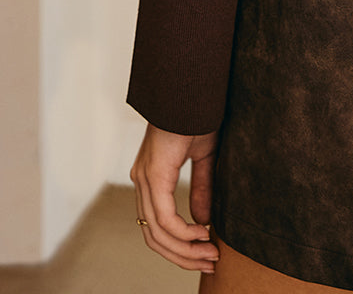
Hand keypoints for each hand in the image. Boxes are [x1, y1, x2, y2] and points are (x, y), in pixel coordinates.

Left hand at [130, 122, 221, 272]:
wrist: (191, 89)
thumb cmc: (198, 114)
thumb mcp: (204, 156)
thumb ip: (201, 188)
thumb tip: (202, 221)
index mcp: (150, 177)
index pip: (157, 226)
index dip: (179, 246)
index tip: (205, 254)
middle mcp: (141, 181)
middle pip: (154, 237)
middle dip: (182, 256)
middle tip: (209, 262)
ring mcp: (144, 179)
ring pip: (157, 232)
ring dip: (185, 249)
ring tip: (210, 254)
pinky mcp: (153, 174)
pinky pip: (164, 218)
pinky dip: (184, 232)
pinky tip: (203, 233)